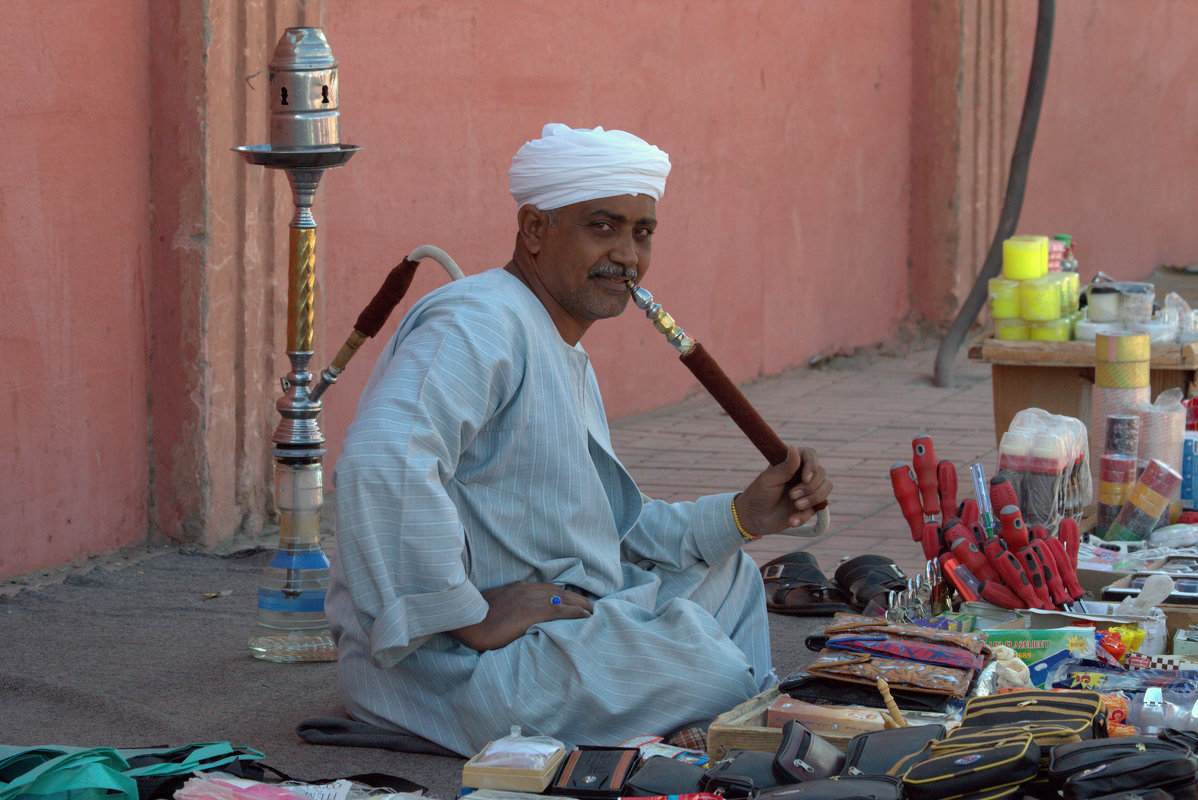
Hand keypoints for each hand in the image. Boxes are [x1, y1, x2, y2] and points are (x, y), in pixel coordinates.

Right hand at [450, 582, 592, 651]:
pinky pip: (560, 611)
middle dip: (578, 600)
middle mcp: (527, 590)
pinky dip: (575, 613)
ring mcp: (531, 600)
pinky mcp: (532, 612)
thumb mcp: (494, 605)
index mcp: (519, 588)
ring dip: (581, 605)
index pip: (548, 590)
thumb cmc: (476, 617)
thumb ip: (508, 606)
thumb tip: (515, 615)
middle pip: (560, 593)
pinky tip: (586, 617)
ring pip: (564, 600)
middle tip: (593, 608)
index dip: (564, 596)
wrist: (468, 622)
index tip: (576, 602)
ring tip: (594, 613)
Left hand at [736, 446, 831, 535]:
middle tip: (792, 495)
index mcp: (791, 464)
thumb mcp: (769, 479)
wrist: (754, 518)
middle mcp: (802, 475)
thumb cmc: (758, 494)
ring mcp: (807, 490)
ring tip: (796, 506)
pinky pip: (819, 508)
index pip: (811, 455)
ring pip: (826, 488)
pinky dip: (805, 515)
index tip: (805, 479)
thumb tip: (794, 448)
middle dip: (810, 487)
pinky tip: (792, 520)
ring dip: (813, 499)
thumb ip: (785, 467)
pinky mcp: (809, 506)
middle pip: (821, 473)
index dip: (812, 466)